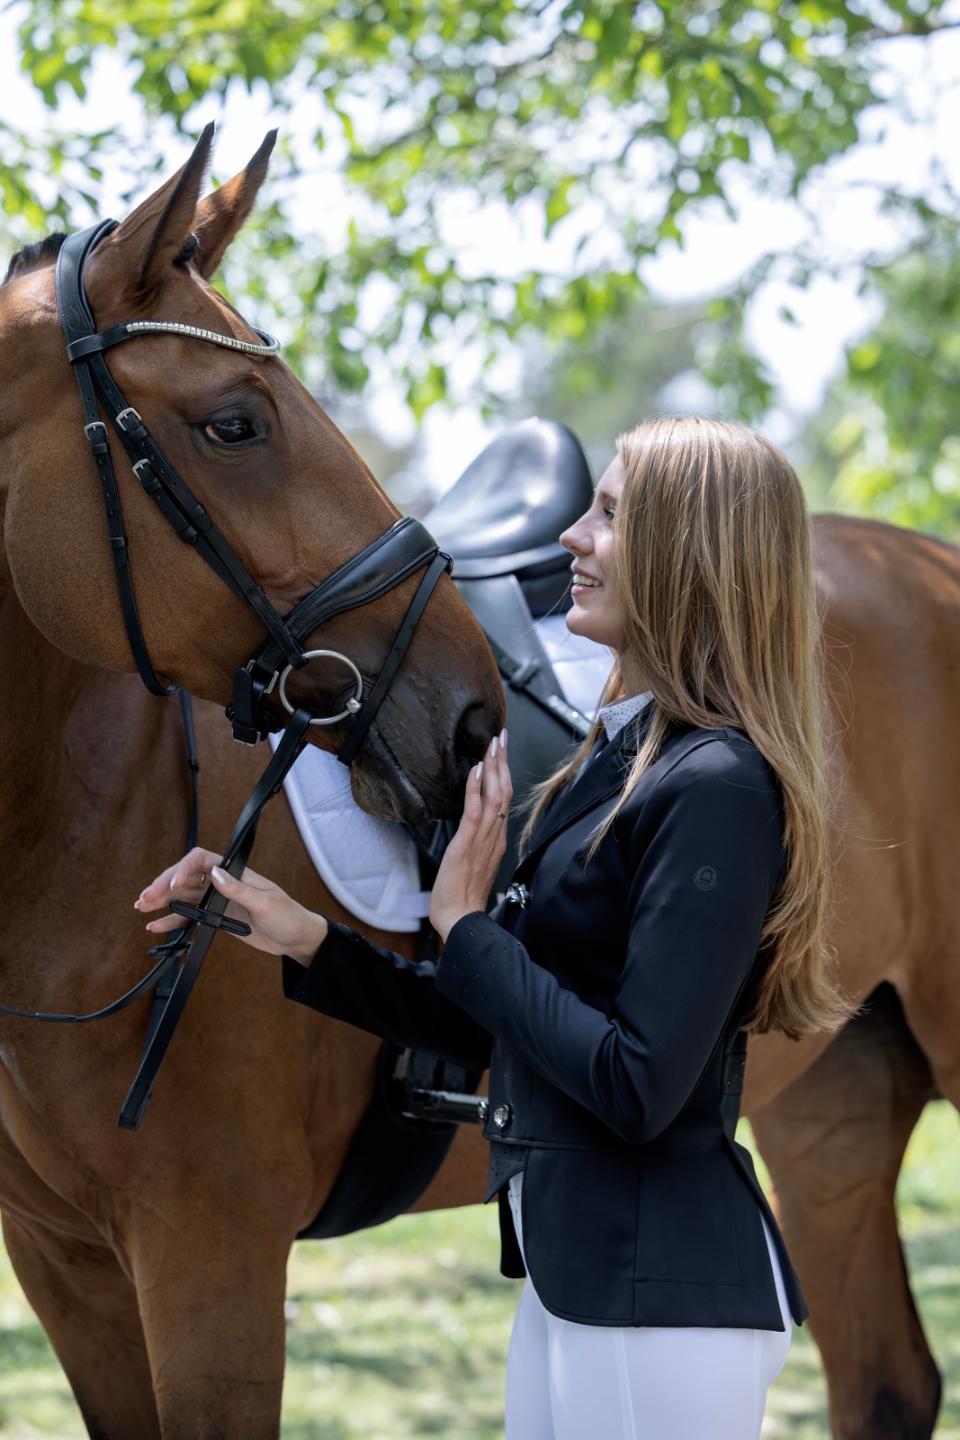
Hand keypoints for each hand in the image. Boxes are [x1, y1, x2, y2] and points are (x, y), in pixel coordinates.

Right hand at [134, 846, 326, 963]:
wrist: (296, 938)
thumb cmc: (288, 916)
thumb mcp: (266, 903)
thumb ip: (239, 889)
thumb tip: (214, 873)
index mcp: (235, 872)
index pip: (201, 860)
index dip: (183, 868)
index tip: (172, 885)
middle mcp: (223, 882)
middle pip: (186, 877)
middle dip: (164, 885)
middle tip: (144, 898)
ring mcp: (218, 900)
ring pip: (183, 896)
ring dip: (162, 901)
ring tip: (141, 907)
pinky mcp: (216, 918)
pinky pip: (190, 917)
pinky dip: (172, 920)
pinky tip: (156, 926)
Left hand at [430, 728, 511, 942]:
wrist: (460, 920)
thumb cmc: (462, 897)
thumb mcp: (474, 864)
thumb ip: (479, 843)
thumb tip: (476, 826)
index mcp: (496, 840)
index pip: (504, 799)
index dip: (504, 773)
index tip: (501, 752)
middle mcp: (494, 836)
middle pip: (504, 791)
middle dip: (503, 762)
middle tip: (501, 736)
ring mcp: (483, 839)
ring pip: (494, 796)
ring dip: (493, 768)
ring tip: (492, 744)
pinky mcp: (467, 844)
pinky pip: (474, 811)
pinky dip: (477, 788)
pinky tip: (476, 770)